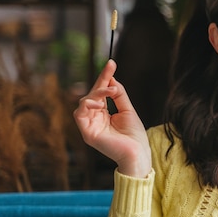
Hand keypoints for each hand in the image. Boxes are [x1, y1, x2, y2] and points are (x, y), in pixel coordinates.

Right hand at [73, 59, 151, 177]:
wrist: (138, 153)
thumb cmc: (134, 136)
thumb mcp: (127, 110)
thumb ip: (119, 95)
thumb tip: (112, 79)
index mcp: (103, 115)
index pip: (101, 93)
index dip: (105, 78)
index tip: (111, 63)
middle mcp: (94, 119)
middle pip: (92, 95)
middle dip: (101, 81)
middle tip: (111, 69)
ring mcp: (90, 126)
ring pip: (85, 102)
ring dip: (97, 93)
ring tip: (110, 90)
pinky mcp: (87, 133)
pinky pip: (79, 114)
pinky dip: (87, 105)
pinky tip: (99, 102)